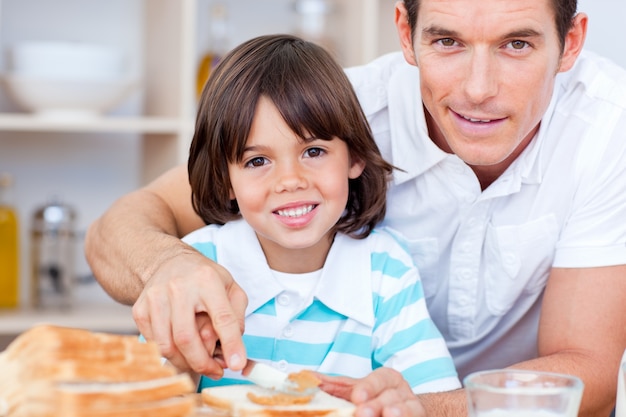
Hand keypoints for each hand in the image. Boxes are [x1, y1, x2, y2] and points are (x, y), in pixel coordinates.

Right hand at [132, 245, 247, 377]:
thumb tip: (233, 350)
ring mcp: (155, 298)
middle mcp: (178, 288)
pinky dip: (170, 354)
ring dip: (185, 363)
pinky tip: (181, 348)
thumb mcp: (230, 287)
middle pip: (187, 338)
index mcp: (207, 280)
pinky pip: (154, 345)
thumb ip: (236, 317)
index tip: (237, 364)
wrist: (168, 262)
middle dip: (203, 363)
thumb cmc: (203, 278)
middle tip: (215, 371)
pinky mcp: (140, 310)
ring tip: (198, 361)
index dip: (231, 344)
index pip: (222, 317)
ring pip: (167, 346)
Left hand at [318, 368, 425, 416]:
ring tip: (388, 415)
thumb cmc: (375, 399)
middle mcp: (402, 392)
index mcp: (387, 378)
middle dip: (377, 405)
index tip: (357, 397)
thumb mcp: (354, 389)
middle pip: (390, 397)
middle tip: (363, 412)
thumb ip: (332, 385)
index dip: (368, 387)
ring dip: (396, 414)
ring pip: (406, 410)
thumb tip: (303, 376)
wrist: (405, 411)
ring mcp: (413, 408)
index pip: (380, 379)